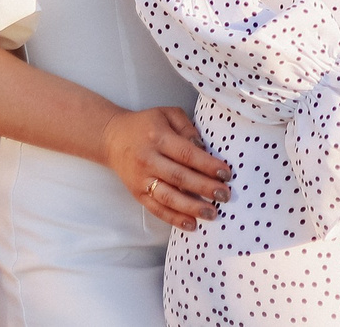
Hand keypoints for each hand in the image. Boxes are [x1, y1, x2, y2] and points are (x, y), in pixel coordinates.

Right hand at [101, 106, 230, 231]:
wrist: (112, 138)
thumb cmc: (146, 124)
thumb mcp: (167, 113)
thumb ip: (187, 127)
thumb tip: (203, 148)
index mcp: (158, 137)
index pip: (187, 154)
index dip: (207, 165)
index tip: (226, 174)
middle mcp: (148, 159)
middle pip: (180, 177)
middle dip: (205, 188)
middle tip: (225, 196)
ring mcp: (141, 179)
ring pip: (168, 197)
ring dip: (192, 207)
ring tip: (212, 214)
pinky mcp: (137, 194)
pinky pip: (156, 209)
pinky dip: (174, 218)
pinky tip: (191, 224)